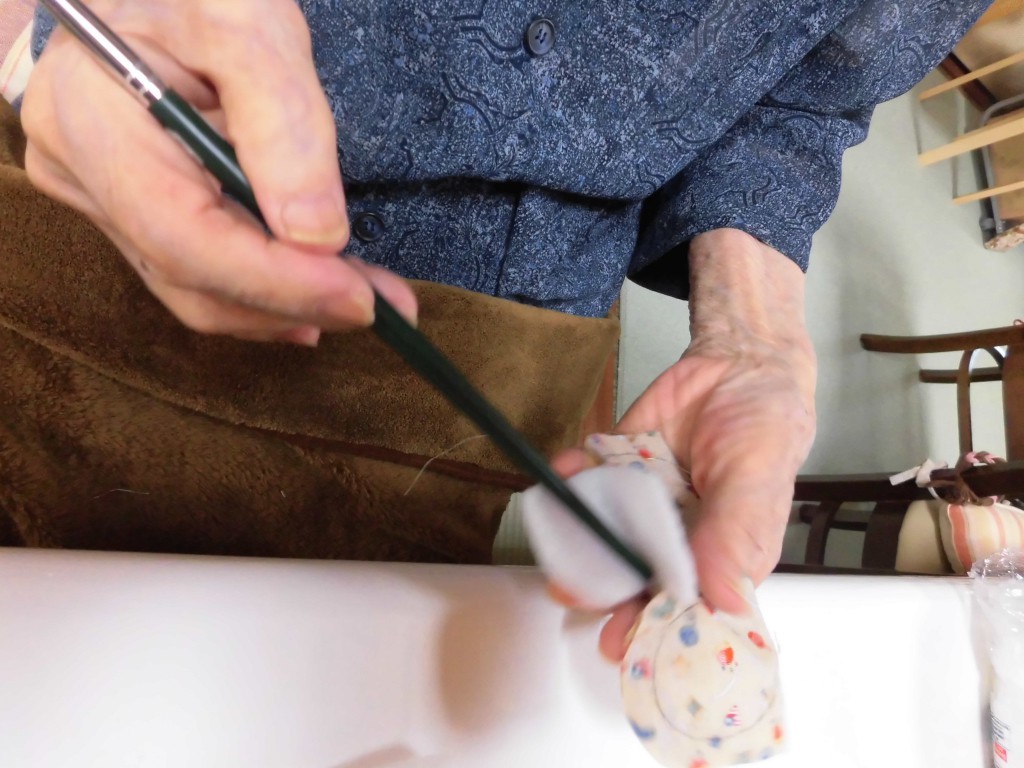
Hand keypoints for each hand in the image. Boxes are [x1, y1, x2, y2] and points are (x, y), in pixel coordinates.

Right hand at [21, 0, 415, 343]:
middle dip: (292, 302)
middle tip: (381, 306)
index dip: (273, 280)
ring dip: (286, 308)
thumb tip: (317, 237)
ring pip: (194, 291)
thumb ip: (284, 126)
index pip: (181, 234)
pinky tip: (316, 294)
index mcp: (90, 119)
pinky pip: (196, 274)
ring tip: (365, 297)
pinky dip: (262, 291)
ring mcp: (99, 200)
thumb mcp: (248, 27)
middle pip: (189, 278)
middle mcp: (80, 173)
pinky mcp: (132, 214)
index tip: (356, 298)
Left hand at [551, 229, 815, 660]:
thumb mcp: (756, 478)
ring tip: (558, 535)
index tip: (620, 640)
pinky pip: (590, 480)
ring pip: (603, 533)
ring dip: (575, 535)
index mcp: (720, 557)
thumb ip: (734, 536)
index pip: (684, 606)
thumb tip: (724, 600)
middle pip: (634, 578)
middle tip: (571, 591)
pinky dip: (573, 476)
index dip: (651, 627)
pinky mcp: (622, 469)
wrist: (737, 362)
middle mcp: (678, 539)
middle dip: (601, 588)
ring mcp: (646, 506)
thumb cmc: (764, 425)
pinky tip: (565, 469)